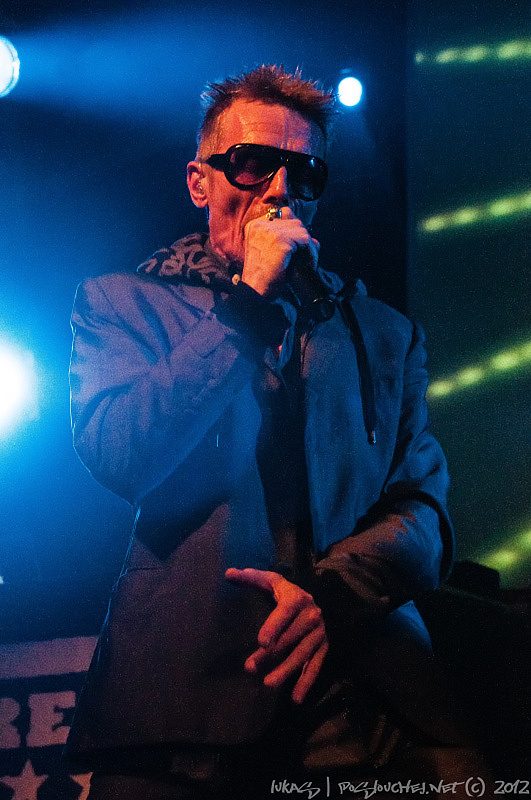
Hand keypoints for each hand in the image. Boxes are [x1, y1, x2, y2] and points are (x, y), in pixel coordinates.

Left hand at [225, 567, 327, 703]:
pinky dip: (306, 682)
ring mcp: (319, 634)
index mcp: (297, 599)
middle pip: (289, 638)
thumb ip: (251, 578)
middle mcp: (311, 616)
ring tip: (268, 684)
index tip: (261, 642)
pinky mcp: (324, 647)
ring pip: (302, 655)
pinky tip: (296, 698)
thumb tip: (228, 574)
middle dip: (270, 654)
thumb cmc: (287, 594)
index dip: (274, 626)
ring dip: (286, 671)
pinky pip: (315, 666)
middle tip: (250, 668)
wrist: (318, 602)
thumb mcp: (272, 582)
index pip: (284, 613)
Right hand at [241, 207, 319, 296]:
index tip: (301, 247)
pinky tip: (310, 264)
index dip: (295, 231)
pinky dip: (311, 253)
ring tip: (309, 262)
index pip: (283, 215)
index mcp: (255, 226)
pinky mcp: (280, 240)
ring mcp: (270, 231)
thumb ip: (287, 240)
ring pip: (302, 230)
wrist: (255, 291)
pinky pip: (305, 240)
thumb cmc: (263, 277)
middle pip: (294, 222)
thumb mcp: (271, 253)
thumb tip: (313, 239)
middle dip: (303, 239)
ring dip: (309, 247)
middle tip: (308, 256)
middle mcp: (260, 224)